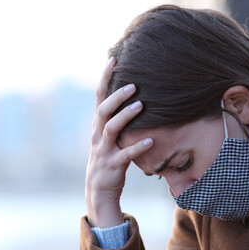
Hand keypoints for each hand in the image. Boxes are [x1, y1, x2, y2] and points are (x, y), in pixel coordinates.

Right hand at [85, 58, 153, 227]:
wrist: (98, 190)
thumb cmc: (109, 158)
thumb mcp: (109, 135)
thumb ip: (116, 117)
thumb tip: (132, 94)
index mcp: (98, 125)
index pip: (99, 96)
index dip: (105, 78)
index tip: (114, 59)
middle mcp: (98, 134)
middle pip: (103, 110)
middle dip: (117, 96)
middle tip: (134, 84)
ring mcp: (104, 150)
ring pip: (112, 129)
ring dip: (126, 116)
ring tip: (141, 105)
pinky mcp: (113, 166)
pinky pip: (126, 155)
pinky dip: (138, 147)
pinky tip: (151, 140)